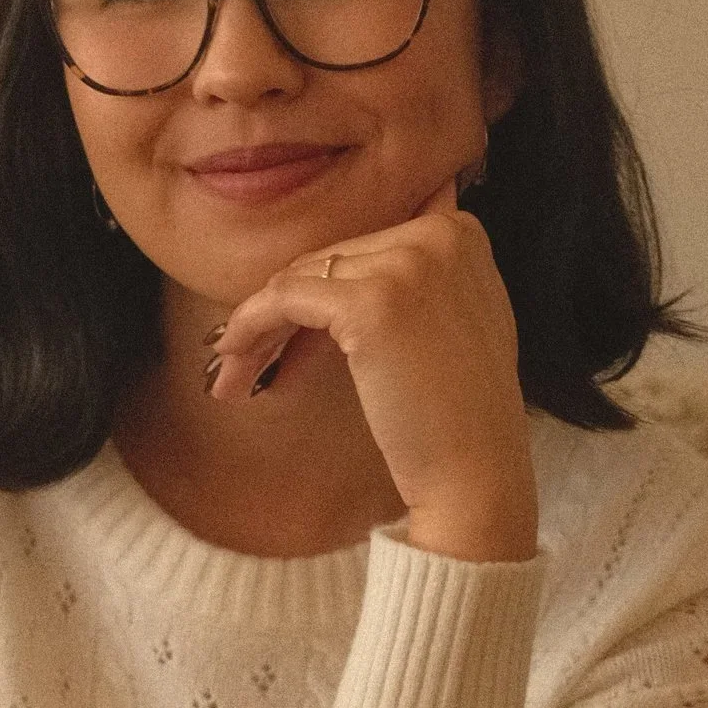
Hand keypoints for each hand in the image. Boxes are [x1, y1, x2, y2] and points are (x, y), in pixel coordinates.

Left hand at [205, 184, 537, 561]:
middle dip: (283, 313)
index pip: (362, 252)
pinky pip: (285, 299)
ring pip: (302, 278)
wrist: (476, 474)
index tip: (288, 339)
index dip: (318, 296)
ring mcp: (408, 265)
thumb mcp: (445, 324)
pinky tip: (231, 358)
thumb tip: (322, 280)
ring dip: (259, 327)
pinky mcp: (373, 302)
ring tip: (231, 372)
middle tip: (241, 360)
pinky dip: (250, 326)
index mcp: (460, 233)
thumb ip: (408, 286)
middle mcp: (439, 235)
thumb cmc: (454, 416)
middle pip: (330, 263)